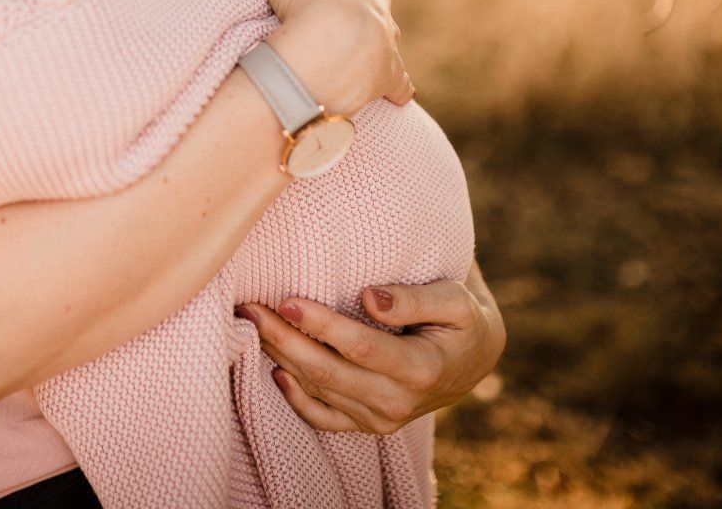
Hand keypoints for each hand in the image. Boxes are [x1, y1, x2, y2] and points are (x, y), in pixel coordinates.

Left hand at [236, 273, 506, 433]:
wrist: (472, 359)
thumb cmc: (461, 319)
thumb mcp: (455, 300)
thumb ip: (415, 299)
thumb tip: (370, 297)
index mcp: (421, 368)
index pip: (361, 347)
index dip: (321, 325)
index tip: (287, 300)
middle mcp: (398, 401)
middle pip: (328, 372)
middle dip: (284, 339)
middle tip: (249, 306)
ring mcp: (381, 418)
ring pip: (319, 391)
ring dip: (280, 358)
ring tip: (249, 323)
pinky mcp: (368, 425)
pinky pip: (324, 419)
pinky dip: (297, 399)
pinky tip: (276, 371)